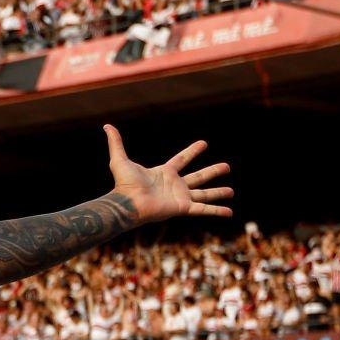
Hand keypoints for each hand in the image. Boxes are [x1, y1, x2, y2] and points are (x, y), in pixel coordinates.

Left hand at [104, 128, 231, 225]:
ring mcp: (180, 197)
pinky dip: (217, 211)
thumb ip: (116, 143)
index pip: (182, 160)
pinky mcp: (183, 208)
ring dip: (218, 192)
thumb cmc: (124, 184)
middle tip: (227, 166)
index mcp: (164, 173)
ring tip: (232, 191)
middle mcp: (175, 185)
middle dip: (213, 172)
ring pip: (205, 194)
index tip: (204, 143)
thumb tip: (106, 126)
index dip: (192, 151)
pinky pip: (203, 209)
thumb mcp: (120, 160)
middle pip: (199, 177)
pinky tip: (230, 212)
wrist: (128, 203)